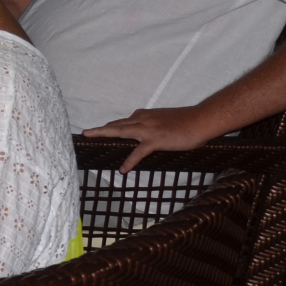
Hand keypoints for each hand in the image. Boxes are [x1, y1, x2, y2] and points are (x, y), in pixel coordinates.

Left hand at [83, 106, 225, 171]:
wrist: (200, 120)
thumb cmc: (186, 121)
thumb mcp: (164, 120)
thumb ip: (152, 125)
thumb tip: (147, 133)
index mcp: (143, 115)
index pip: (123, 122)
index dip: (110, 126)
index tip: (100, 130)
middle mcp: (141, 119)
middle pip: (116, 125)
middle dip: (99, 129)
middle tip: (85, 132)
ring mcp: (147, 130)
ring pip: (120, 131)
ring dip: (103, 134)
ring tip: (89, 137)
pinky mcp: (155, 140)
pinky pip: (138, 152)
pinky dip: (130, 161)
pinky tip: (123, 170)